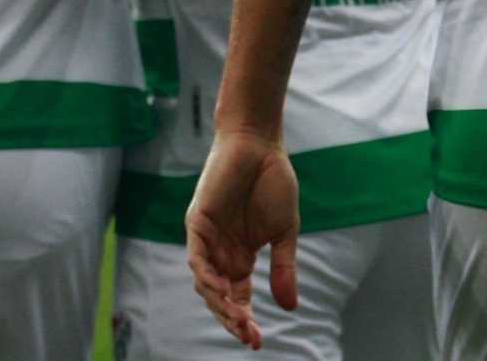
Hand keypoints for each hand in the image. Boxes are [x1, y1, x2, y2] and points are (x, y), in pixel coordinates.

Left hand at [187, 131, 299, 349]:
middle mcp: (221, 252)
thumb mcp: (284, 231)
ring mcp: (207, 239)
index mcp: (241, 256)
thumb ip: (283, 268)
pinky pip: (197, 257)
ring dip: (219, 303)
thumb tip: (290, 307)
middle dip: (232, 319)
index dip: (245, 320)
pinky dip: (206, 276)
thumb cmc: (273, 182)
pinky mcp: (197, 222)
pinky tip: (221, 289)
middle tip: (248, 336)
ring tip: (238, 318)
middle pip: (220, 297)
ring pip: (205, 283)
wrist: (260, 145)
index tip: (257, 342)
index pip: (238, 297)